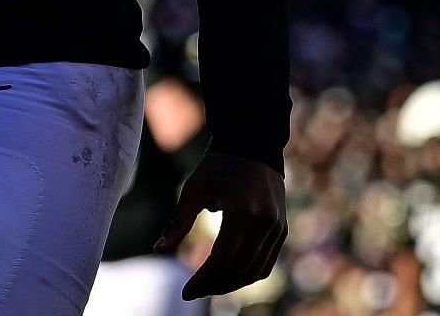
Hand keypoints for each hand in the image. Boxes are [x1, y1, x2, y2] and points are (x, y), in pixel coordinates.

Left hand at [155, 150, 284, 299]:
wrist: (253, 146)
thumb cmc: (218, 166)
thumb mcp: (194, 188)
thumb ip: (179, 221)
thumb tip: (158, 249)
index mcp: (242, 211)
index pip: (222, 259)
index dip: (203, 280)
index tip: (186, 292)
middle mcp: (264, 223)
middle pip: (238, 270)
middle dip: (214, 286)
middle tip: (194, 292)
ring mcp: (277, 228)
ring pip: (254, 271)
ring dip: (231, 284)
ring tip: (208, 287)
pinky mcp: (281, 230)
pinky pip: (266, 264)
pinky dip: (247, 275)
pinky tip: (228, 277)